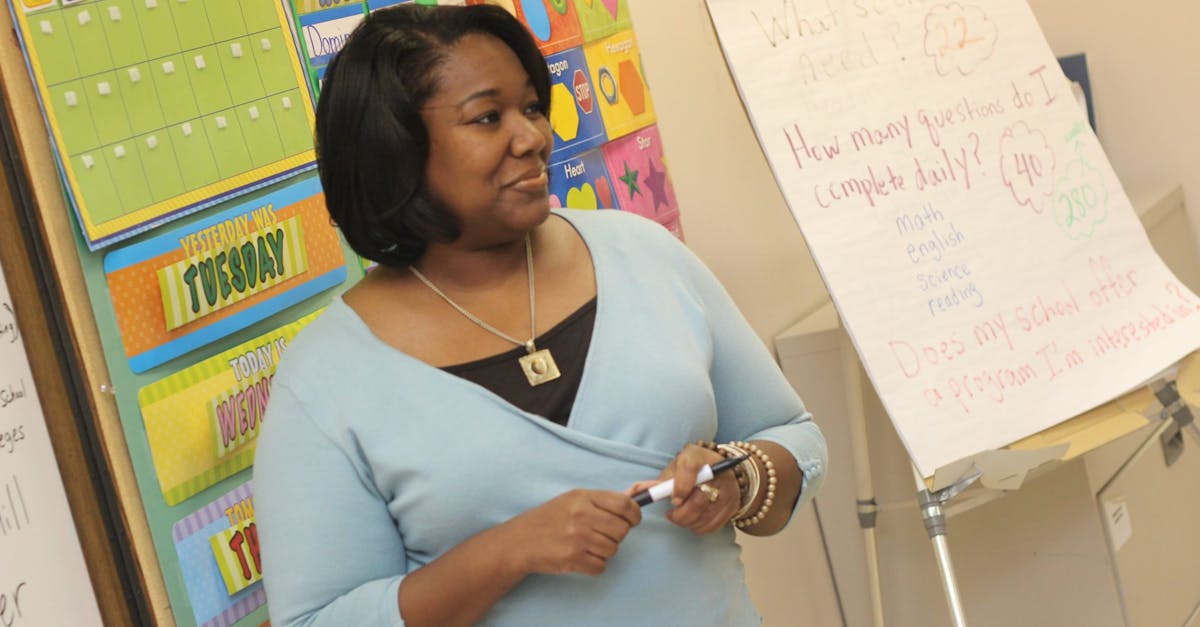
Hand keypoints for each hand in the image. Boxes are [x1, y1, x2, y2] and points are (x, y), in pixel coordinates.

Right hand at [501, 489, 640, 575]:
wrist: (520, 541)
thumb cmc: (549, 519)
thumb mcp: (573, 500)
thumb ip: (602, 501)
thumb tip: (636, 497)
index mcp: (583, 497)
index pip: (624, 504)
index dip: (634, 514)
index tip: (633, 520)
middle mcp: (581, 516)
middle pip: (622, 530)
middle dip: (617, 535)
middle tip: (604, 534)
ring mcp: (577, 538)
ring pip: (613, 549)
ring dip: (605, 550)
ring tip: (589, 545)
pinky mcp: (572, 559)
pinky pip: (601, 566)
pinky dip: (595, 564)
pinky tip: (582, 556)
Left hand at [628, 444, 739, 534]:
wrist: (720, 471)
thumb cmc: (690, 469)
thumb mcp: (675, 467)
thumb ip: (661, 480)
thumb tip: (641, 492)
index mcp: (699, 456)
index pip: (690, 468)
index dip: (680, 486)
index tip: (674, 500)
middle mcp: (718, 472)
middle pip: (698, 500)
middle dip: (680, 513)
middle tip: (671, 514)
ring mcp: (729, 490)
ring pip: (703, 516)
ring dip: (687, 522)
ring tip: (681, 515)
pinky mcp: (732, 507)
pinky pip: (711, 526)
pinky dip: (698, 527)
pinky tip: (694, 518)